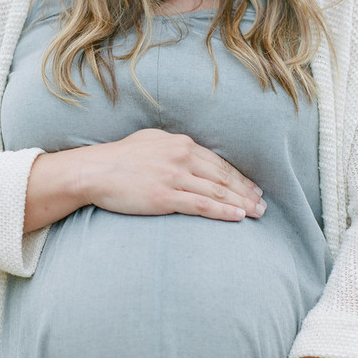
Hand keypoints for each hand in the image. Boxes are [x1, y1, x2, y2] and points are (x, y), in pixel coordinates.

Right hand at [77, 128, 264, 220]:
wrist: (94, 171)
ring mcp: (174, 177)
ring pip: (217, 192)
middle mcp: (182, 157)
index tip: (253, 188)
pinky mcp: (165, 196)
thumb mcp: (150, 141)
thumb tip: (191, 153)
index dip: (240, 177)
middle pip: (223, 177)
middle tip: (263, 204)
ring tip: (257, 213)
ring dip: (241, 203)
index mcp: (181, 143)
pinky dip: (223, 211)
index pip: (218, 163)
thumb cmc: (119, 158)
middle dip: (247, 192)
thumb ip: (174, 146)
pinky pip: (201, 205)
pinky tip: (238, 217)